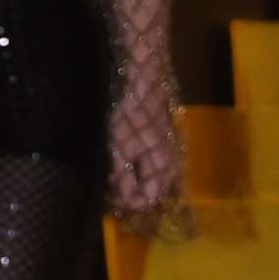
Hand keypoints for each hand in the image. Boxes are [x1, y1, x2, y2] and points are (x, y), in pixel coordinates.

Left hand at [105, 85, 186, 231]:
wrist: (141, 76)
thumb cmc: (128, 112)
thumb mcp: (119, 146)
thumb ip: (122, 175)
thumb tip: (124, 200)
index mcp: (161, 165)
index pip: (150, 197)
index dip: (129, 203)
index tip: (110, 200)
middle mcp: (169, 159)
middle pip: (154, 189)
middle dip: (131, 194)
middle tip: (109, 190)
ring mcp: (166, 147)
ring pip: (152, 175)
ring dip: (134, 180)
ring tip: (113, 176)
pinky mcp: (160, 135)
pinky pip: (150, 161)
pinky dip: (137, 167)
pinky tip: (122, 160)